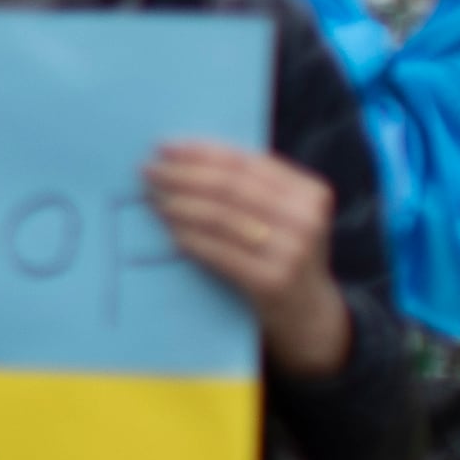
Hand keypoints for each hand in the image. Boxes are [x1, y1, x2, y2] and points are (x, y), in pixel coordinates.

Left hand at [146, 140, 351, 377]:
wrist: (309, 313)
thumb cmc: (285, 252)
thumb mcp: (284, 215)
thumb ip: (253, 187)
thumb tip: (185, 157)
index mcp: (311, 193)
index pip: (246, 163)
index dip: (201, 152)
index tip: (164, 147)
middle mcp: (306, 219)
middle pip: (230, 187)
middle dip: (184, 175)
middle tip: (149, 171)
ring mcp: (292, 252)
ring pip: (220, 217)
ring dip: (180, 205)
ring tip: (154, 198)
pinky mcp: (271, 281)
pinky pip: (218, 251)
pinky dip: (190, 238)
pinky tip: (170, 231)